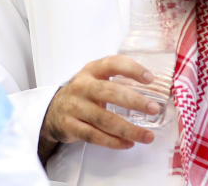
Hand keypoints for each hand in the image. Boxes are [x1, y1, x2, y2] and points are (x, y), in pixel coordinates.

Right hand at [39, 56, 159, 159]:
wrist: (53, 111)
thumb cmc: (83, 95)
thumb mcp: (95, 80)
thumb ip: (117, 80)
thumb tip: (154, 89)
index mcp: (91, 71)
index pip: (112, 64)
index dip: (132, 69)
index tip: (150, 78)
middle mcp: (82, 86)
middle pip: (110, 92)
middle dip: (134, 101)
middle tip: (154, 109)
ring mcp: (74, 106)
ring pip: (104, 119)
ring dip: (129, 129)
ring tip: (147, 136)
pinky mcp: (70, 126)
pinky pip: (95, 136)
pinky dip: (113, 142)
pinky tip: (128, 143)